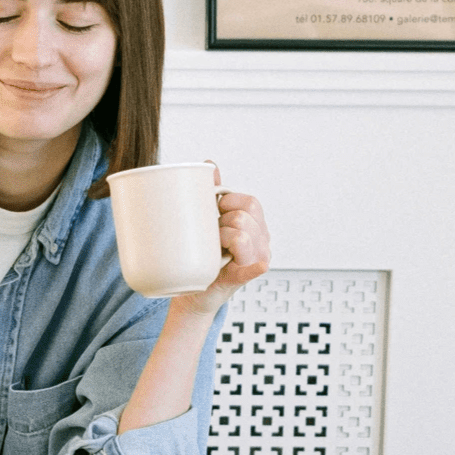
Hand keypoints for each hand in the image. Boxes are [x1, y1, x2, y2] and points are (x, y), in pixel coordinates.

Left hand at [172, 163, 270, 317]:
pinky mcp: (243, 277)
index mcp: (256, 225)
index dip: (227, 203)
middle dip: (223, 220)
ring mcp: (256, 259)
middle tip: (212, 235)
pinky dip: (254, 265)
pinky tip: (258, 264)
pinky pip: (254, 267)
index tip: (214, 213)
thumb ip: (213, 192)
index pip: (249, 202)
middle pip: (245, 215)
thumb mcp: (209, 221)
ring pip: (242, 234)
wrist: (192, 291)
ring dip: (222, 238)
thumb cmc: (203, 254)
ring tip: (213, 248)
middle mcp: (262, 241)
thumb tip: (209, 163)